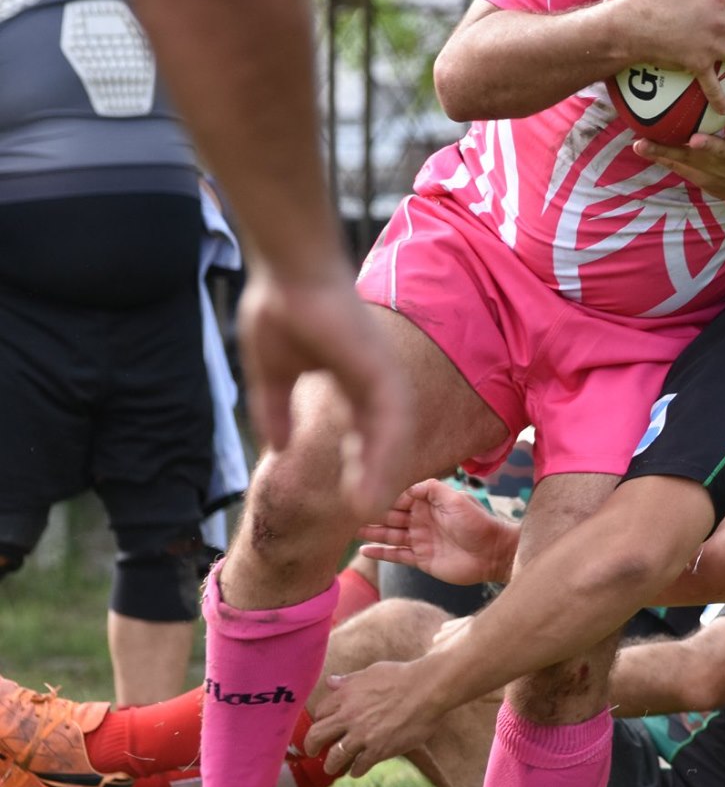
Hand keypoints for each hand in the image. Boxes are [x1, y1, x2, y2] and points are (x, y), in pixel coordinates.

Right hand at [238, 265, 411, 520]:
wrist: (289, 274)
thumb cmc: (282, 310)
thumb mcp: (273, 375)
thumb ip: (276, 410)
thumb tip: (276, 445)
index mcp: (353, 383)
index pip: (362, 434)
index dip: (357, 465)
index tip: (348, 497)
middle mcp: (374, 382)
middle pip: (380, 440)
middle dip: (371, 475)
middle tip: (363, 512)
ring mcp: (382, 376)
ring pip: (389, 438)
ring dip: (379, 474)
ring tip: (367, 509)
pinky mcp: (381, 371)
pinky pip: (389, 422)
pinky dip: (381, 455)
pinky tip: (372, 483)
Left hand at [305, 659, 442, 777]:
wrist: (428, 689)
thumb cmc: (402, 676)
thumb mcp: (372, 672)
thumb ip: (349, 680)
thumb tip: (331, 682)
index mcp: (345, 696)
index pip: (320, 712)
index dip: (321, 720)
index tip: (324, 726)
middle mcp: (349, 717)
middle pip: (316, 737)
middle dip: (312, 746)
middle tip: (313, 752)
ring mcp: (362, 735)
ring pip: (334, 757)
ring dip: (331, 764)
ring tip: (333, 767)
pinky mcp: (378, 750)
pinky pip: (359, 766)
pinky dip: (356, 770)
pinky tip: (357, 770)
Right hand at [357, 480, 517, 584]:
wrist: (493, 554)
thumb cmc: (478, 523)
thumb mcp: (457, 499)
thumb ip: (432, 489)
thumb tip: (407, 485)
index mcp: (430, 503)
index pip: (401, 497)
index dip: (387, 496)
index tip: (372, 495)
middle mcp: (422, 520)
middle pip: (391, 516)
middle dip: (373, 512)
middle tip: (350, 511)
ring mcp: (421, 540)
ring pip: (390, 535)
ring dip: (372, 531)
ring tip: (351, 529)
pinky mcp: (421, 559)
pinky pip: (396, 555)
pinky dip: (380, 553)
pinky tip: (364, 550)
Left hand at [633, 93, 724, 213]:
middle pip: (717, 150)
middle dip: (706, 145)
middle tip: (694, 140)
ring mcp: (712, 169)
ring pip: (687, 160)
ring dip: (664, 152)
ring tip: (642, 144)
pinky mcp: (698, 177)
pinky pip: (676, 166)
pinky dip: (658, 156)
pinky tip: (639, 147)